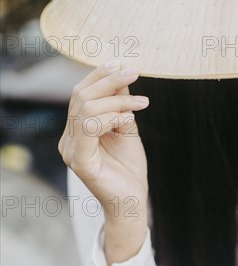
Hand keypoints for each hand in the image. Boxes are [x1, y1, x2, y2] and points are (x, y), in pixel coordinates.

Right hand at [58, 62, 149, 224]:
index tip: (123, 63)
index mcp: (76, 131)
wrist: (132, 202)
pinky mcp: (80, 162)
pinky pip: (90, 128)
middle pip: (81, 97)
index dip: (99, 76)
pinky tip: (129, 119)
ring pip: (86, 109)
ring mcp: (71, 151)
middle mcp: (68, 139)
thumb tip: (120, 76)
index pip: (81, 94)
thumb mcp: (126, 129)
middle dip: (109, 81)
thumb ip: (120, 106)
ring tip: (141, 102)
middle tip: (135, 72)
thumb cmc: (129, 169)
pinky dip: (111, 118)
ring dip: (117, 100)